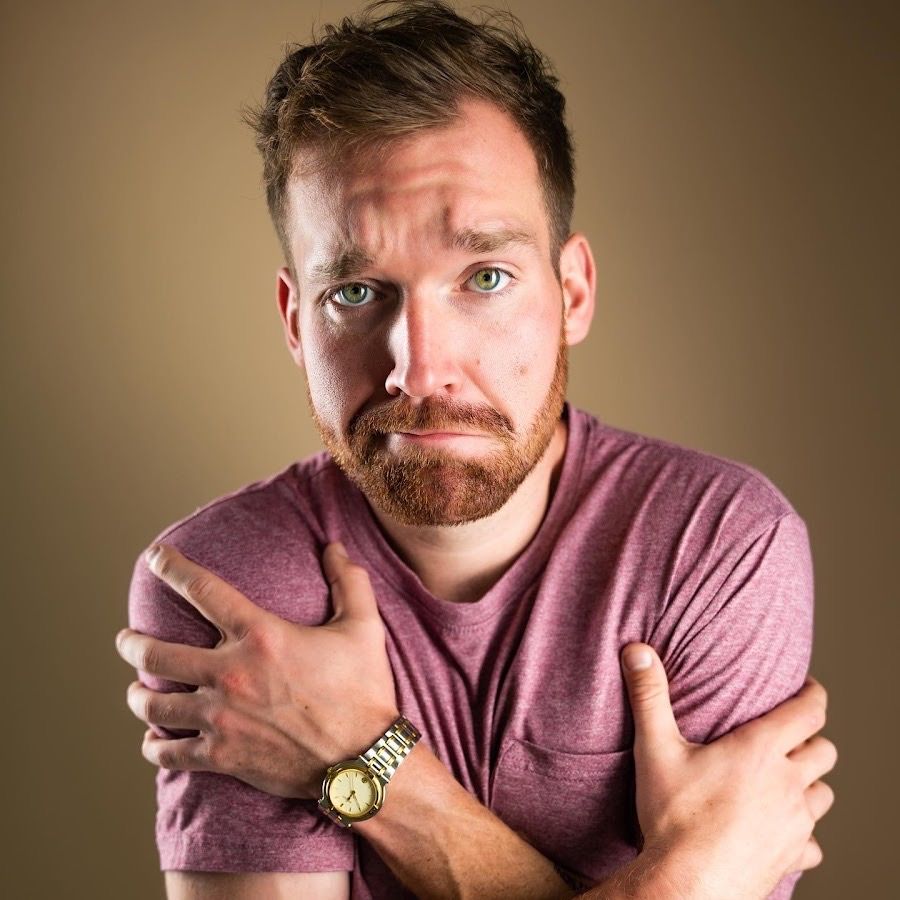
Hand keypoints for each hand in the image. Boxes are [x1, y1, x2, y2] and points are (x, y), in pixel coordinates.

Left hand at [115, 541, 398, 798]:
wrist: (362, 761)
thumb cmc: (364, 691)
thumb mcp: (364, 628)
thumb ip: (349, 581)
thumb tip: (335, 547)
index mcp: (261, 635)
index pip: (203, 590)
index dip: (172, 567)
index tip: (155, 556)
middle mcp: (231, 673)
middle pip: (157, 652)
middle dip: (132, 643)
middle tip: (125, 638)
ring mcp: (222, 717)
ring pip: (155, 704)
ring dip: (138, 695)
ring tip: (135, 691)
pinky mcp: (222, 755)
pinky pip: (170, 753)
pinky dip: (155, 747)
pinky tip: (153, 742)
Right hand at [619, 643, 835, 898]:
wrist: (688, 885)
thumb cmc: (674, 816)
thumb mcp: (655, 748)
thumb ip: (649, 696)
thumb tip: (637, 650)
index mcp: (760, 750)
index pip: (808, 712)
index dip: (813, 695)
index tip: (808, 687)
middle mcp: (788, 783)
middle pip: (824, 752)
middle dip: (811, 739)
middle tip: (792, 734)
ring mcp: (795, 824)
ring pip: (824, 795)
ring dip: (810, 783)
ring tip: (788, 779)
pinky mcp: (792, 857)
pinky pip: (813, 841)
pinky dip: (803, 832)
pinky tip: (782, 830)